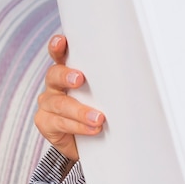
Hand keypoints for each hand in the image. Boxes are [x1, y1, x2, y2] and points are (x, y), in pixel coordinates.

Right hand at [34, 35, 104, 160]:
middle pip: (54, 75)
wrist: (89, 142)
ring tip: (98, 118)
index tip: (62, 41)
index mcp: (67, 72)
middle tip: (79, 79)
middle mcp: (55, 85)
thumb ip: (110, 82)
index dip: (58, 47)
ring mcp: (48, 104)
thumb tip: (138, 73)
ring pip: (60, 103)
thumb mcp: (106, 94)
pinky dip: (77, 126)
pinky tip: (91, 129)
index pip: (60, 55)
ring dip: (80, 111)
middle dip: (66, 76)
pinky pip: (59, 123)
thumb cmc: (99, 111)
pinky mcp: (46, 123)